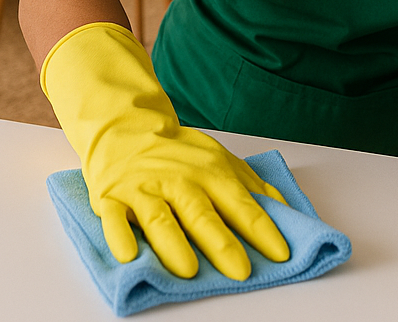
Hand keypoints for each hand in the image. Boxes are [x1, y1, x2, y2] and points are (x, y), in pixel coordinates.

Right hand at [41, 22, 288, 279]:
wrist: (125, 127)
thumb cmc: (177, 152)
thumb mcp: (219, 159)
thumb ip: (250, 185)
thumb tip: (285, 209)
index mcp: (210, 172)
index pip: (240, 204)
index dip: (262, 229)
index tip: (281, 254)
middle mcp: (178, 181)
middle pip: (202, 214)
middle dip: (222, 243)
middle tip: (241, 271)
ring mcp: (143, 190)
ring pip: (160, 219)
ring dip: (174, 244)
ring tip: (188, 269)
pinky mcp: (111, 199)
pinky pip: (114, 220)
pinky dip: (120, 237)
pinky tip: (128, 255)